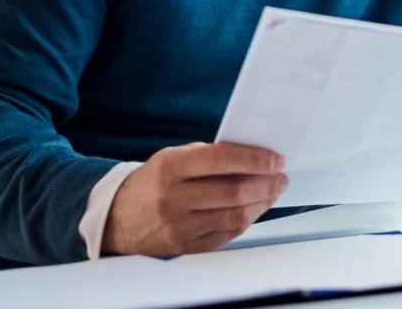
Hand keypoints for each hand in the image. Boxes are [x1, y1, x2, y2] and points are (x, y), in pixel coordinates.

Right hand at [103, 141, 287, 255]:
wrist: (120, 218)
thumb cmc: (155, 182)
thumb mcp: (173, 157)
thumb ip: (209, 155)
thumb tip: (253, 155)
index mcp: (170, 168)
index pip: (221, 160)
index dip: (254, 159)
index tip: (276, 159)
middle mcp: (173, 198)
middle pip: (233, 191)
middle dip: (266, 183)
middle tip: (282, 176)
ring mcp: (179, 226)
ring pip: (235, 215)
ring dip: (262, 203)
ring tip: (274, 191)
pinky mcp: (186, 247)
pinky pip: (227, 234)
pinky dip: (248, 220)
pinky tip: (256, 208)